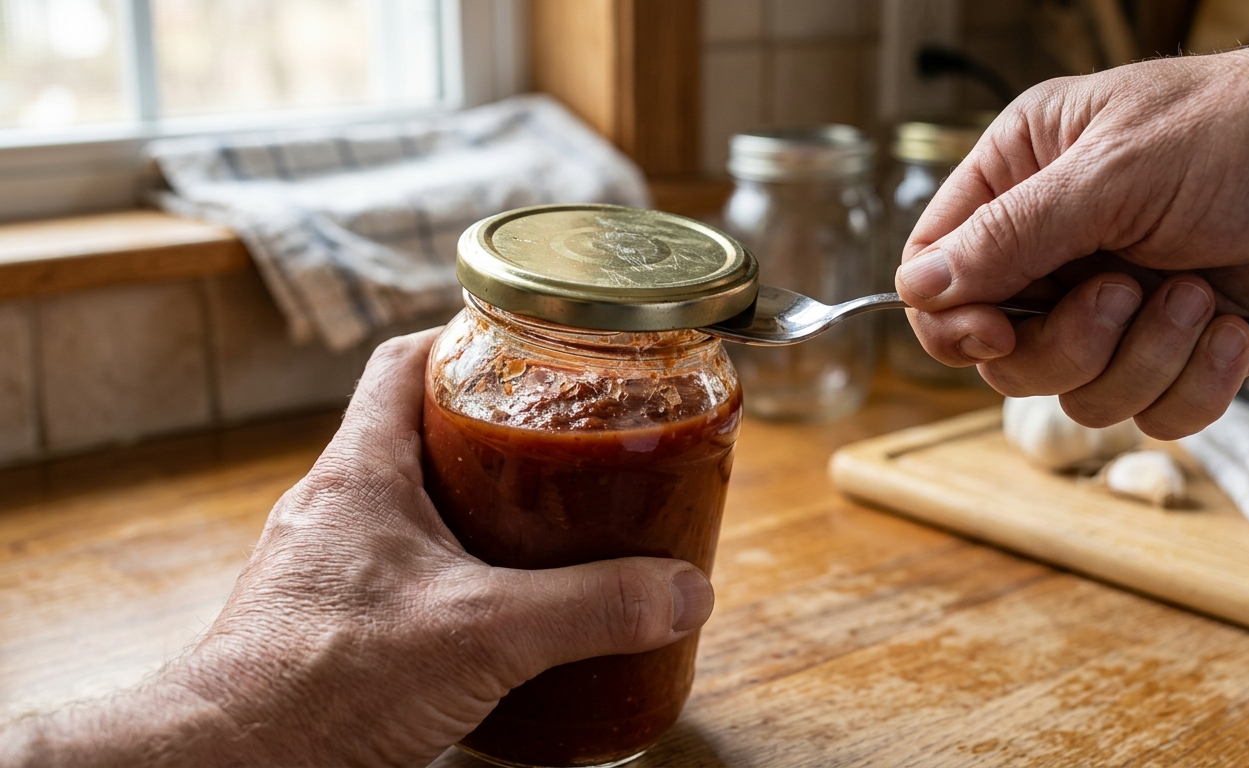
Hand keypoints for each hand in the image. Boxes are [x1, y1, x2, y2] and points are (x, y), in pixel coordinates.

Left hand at [0, 330, 713, 767]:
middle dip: (495, 431)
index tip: (531, 345)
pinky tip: (500, 609)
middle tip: (565, 439)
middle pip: (418, 431)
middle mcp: (337, 508)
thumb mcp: (481, 634)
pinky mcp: (331, 624)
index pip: (404, 361)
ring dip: (478, 507)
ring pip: (413, 507)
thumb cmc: (322, 683)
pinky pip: (403, 571)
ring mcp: (328, 567)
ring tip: (550, 521)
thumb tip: (682, 591)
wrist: (234, 767)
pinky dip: (456, 574)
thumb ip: (589, 608)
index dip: (466, 340)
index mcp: (361, 472)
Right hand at [896, 19, 1248, 438]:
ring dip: (1143, 358)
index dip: (952, 318)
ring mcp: (1119, 305)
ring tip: (1200, 297)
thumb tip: (918, 290)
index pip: (936, 271)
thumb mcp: (1114, 173)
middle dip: (1068, 342)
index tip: (997, 330)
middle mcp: (1061, 248)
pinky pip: (1150, 415)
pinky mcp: (1177, 352)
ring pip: (1074, 394)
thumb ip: (1009, 236)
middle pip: (1001, 352)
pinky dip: (1195, 382)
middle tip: (1124, 293)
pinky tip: (1235, 328)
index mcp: (1024, 180)